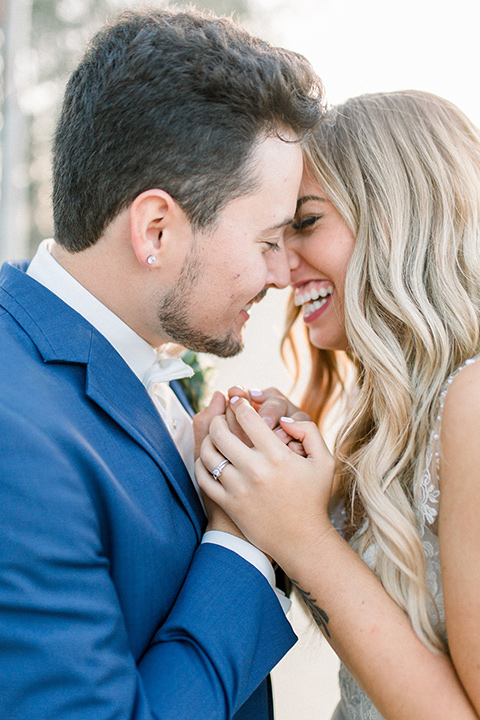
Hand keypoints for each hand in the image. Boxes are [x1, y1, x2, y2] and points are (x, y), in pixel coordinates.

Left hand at [196, 397, 334, 563]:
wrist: (302, 541)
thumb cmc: (314, 498)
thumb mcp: (324, 461)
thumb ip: (309, 431)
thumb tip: (284, 418)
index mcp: (277, 456)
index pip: (247, 418)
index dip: (239, 403)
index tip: (237, 399)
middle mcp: (255, 470)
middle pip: (221, 432)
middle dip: (218, 417)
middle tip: (221, 414)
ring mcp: (238, 488)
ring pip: (208, 454)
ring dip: (208, 439)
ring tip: (214, 435)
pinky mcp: (228, 504)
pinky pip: (203, 477)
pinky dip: (202, 463)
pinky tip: (210, 458)